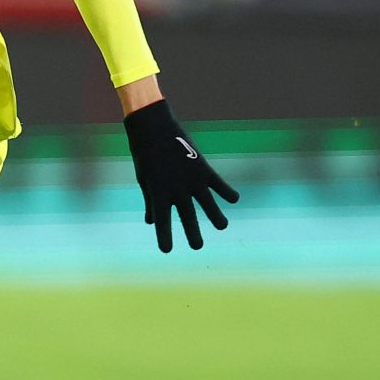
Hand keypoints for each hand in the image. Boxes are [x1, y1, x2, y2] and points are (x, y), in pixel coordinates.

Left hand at [123, 100, 238, 251]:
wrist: (154, 128)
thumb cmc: (146, 156)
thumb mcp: (145, 180)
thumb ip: (151, 201)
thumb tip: (151, 222)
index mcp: (158, 193)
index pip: (162, 221)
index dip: (164, 236)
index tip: (166, 251)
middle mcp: (176, 189)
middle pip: (187, 216)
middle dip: (192, 233)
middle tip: (197, 247)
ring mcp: (191, 179)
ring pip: (207, 203)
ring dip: (215, 216)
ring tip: (222, 227)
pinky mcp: (203, 168)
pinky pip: (218, 183)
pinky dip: (227, 191)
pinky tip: (234, 199)